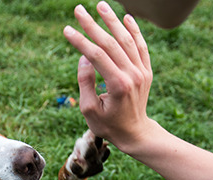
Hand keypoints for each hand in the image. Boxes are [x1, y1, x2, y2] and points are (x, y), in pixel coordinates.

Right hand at [64, 2, 154, 151]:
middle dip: (93, 24)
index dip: (80, 41)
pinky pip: (141, 46)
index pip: (96, 55)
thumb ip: (85, 82)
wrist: (135, 133)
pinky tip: (126, 17)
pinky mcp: (146, 71)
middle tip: (78, 9)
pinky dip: (135, 30)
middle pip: (110, 43)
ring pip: (127, 40)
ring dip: (113, 21)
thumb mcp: (89, 110)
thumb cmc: (108, 124)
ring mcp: (141, 72)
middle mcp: (132, 75)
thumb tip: (83, 57)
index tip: (66, 29)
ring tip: (100, 5)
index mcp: (117, 85)